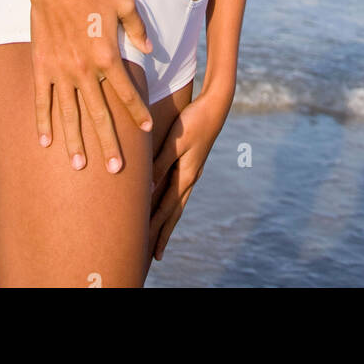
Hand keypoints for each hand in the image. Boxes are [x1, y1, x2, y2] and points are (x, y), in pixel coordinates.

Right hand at [30, 0, 154, 171]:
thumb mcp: (125, 4)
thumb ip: (139, 29)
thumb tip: (149, 50)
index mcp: (108, 56)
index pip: (127, 93)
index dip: (138, 113)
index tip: (146, 132)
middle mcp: (85, 70)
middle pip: (99, 114)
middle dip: (109, 144)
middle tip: (115, 170)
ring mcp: (61, 72)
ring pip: (69, 115)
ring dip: (75, 142)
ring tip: (80, 165)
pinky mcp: (41, 68)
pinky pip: (42, 101)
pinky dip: (43, 122)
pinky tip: (45, 143)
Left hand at [149, 91, 229, 261]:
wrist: (216, 106)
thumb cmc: (194, 121)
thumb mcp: (176, 142)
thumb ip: (160, 165)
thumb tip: (147, 192)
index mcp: (186, 176)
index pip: (167, 210)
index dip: (158, 231)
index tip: (151, 252)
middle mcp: (190, 177)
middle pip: (174, 212)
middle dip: (163, 234)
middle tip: (156, 257)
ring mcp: (192, 171)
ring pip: (177, 202)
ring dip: (167, 220)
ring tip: (160, 235)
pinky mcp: (191, 163)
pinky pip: (178, 190)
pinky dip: (170, 203)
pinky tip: (167, 204)